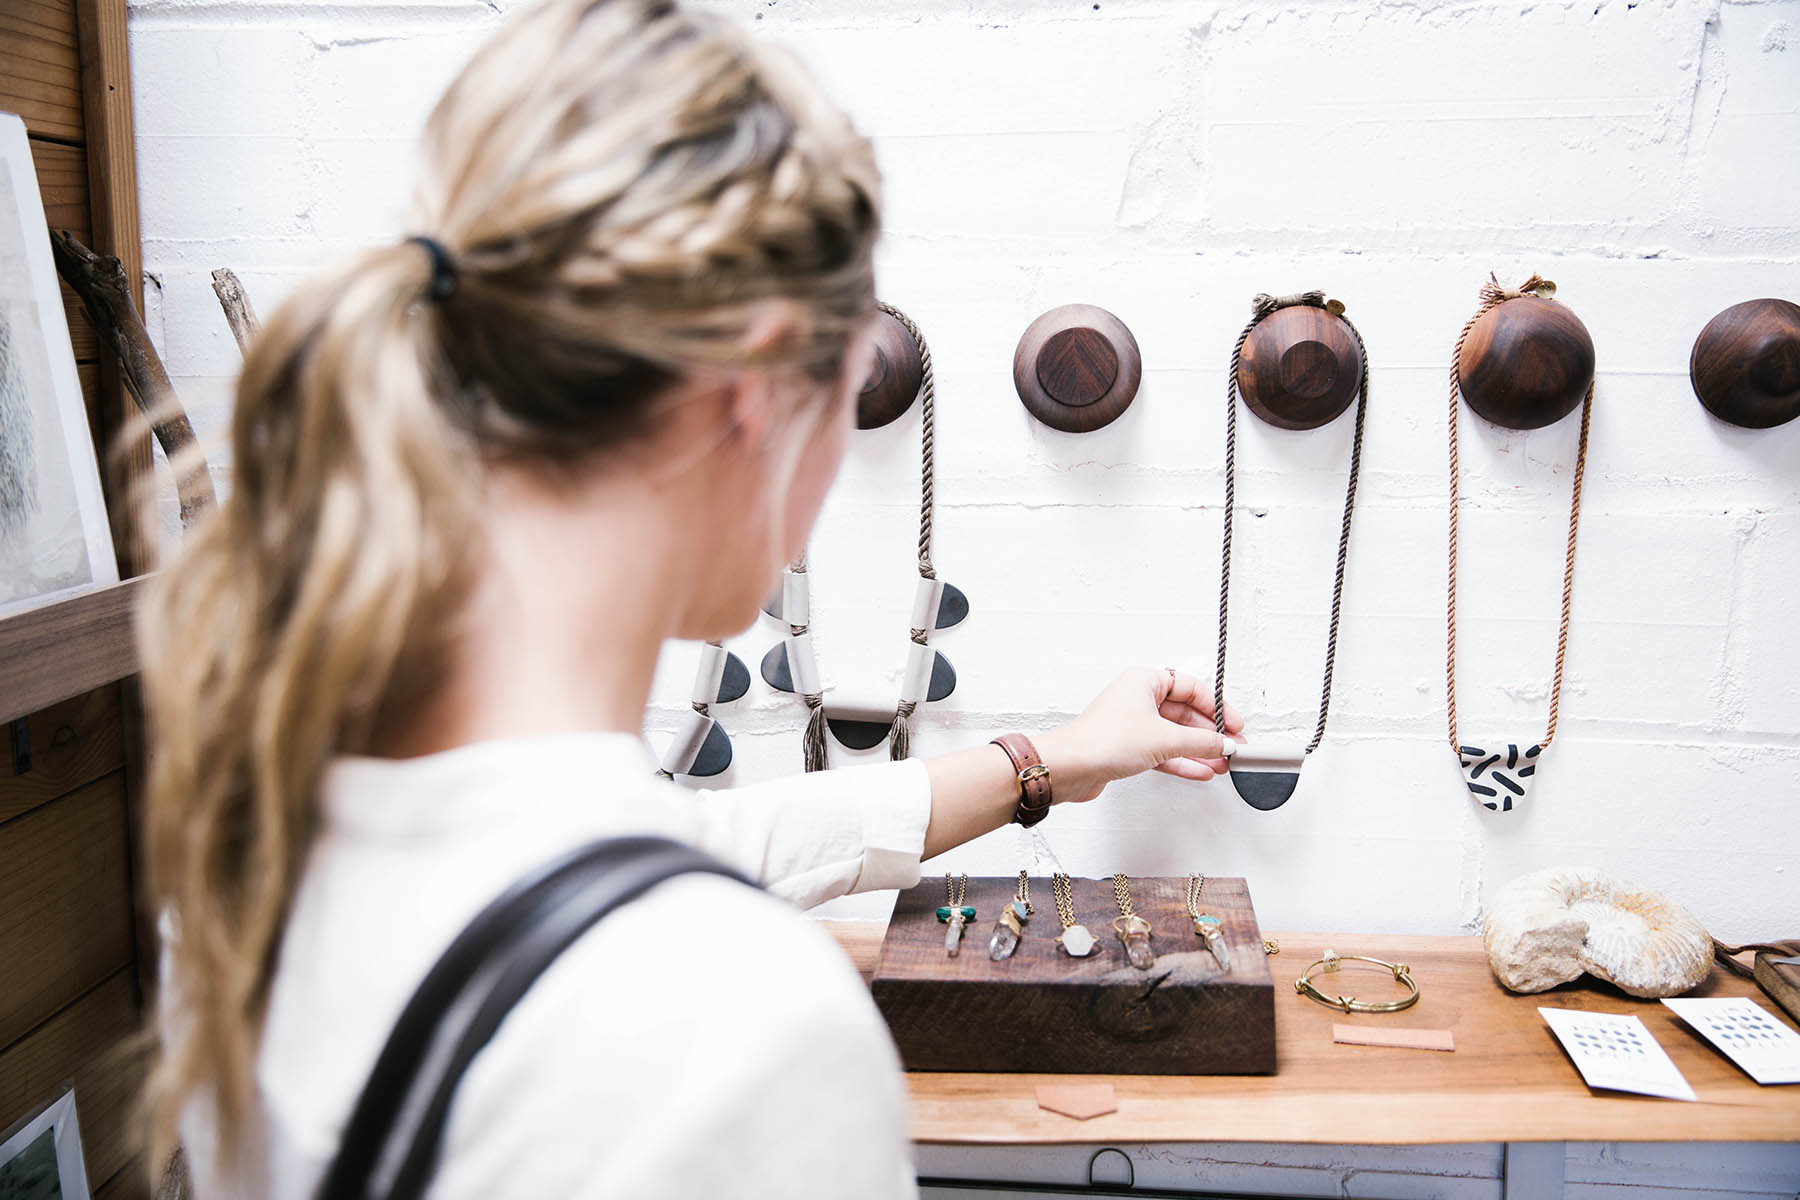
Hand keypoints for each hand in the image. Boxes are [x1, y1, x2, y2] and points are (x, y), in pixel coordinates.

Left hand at [1035, 667, 1243, 804]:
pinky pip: (1163, 751)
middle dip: (1210, 732)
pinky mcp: (1127, 748)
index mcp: (1144, 681)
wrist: (1070, 768)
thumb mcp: (1165, 738)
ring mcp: (1132, 724)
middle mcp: (1137, 699)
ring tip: (1222, 762)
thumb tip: (1224, 743)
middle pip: (1184, 712)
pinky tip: (1201, 770)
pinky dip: (1182, 761)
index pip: (1190, 687)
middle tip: (1232, 746)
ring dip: (1199, 749)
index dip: (1216, 705)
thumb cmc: (1103, 740)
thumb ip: (1201, 741)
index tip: (1234, 723)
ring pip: (1174, 734)